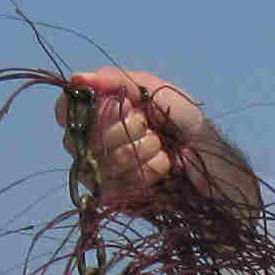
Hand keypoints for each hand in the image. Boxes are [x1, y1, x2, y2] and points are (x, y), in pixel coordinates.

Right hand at [60, 68, 213, 209]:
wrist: (208, 153)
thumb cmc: (181, 118)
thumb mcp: (152, 89)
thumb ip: (115, 80)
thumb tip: (78, 79)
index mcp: (97, 113)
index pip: (66, 110)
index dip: (86, 108)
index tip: (112, 104)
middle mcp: (92, 142)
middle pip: (85, 137)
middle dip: (125, 127)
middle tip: (148, 125)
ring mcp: (103, 172)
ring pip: (104, 162)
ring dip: (141, 149)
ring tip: (161, 145)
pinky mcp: (118, 195)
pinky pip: (118, 185)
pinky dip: (148, 171)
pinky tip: (164, 165)